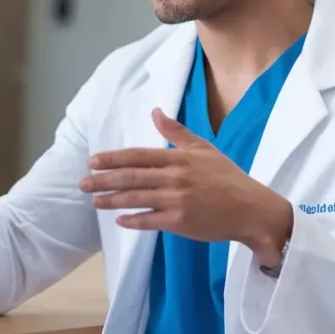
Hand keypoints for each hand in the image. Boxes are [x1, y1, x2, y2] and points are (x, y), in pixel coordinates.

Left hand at [79, 108, 292, 266]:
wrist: (252, 210)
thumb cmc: (227, 178)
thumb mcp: (204, 149)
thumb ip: (177, 132)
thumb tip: (155, 112)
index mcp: (179, 158)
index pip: (138, 155)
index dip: (113, 158)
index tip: (92, 161)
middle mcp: (175, 177)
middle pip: (131, 177)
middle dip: (103, 180)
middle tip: (82, 184)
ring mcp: (177, 200)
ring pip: (136, 198)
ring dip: (111, 200)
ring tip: (94, 201)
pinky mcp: (180, 222)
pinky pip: (150, 220)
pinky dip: (133, 220)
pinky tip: (119, 220)